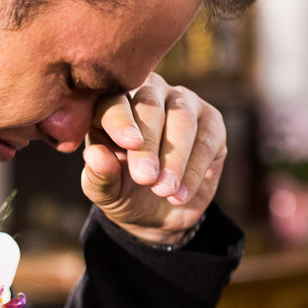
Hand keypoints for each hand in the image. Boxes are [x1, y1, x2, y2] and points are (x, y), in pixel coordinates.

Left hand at [80, 73, 225, 245]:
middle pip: (150, 104)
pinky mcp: (212, 122)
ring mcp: (183, 103)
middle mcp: (149, 93)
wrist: (157, 213)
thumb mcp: (105, 191)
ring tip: (164, 190)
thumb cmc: (123, 190)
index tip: (129, 143)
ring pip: (182, 117)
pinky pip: (206, 139)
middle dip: (149, 143)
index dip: (120, 120)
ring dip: (175, 157)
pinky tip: (180, 194)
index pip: (113, 100)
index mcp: (113, 103)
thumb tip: (95, 154)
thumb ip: (99, 174)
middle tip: (146, 178)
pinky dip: (195, 169)